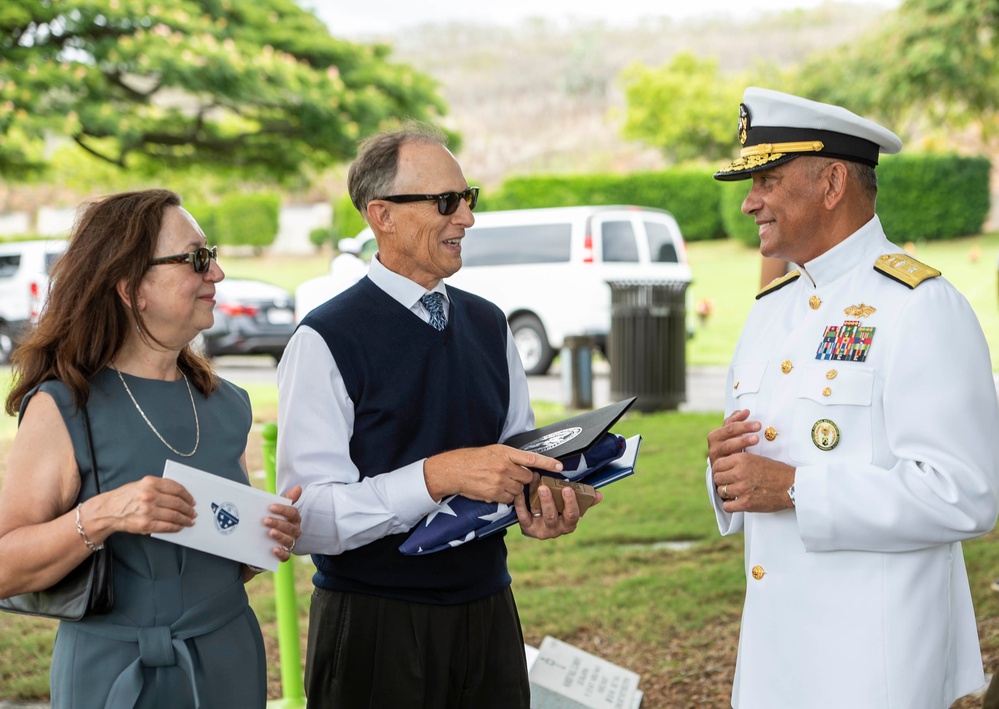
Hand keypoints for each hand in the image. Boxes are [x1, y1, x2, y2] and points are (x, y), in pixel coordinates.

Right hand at [87, 475, 196, 539]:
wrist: (108, 510)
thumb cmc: (126, 497)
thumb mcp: (142, 484)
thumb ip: (160, 487)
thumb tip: (181, 495)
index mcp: (150, 483)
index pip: (176, 488)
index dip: (188, 496)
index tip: (192, 500)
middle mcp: (149, 495)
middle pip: (177, 503)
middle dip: (188, 509)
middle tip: (193, 512)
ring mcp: (147, 511)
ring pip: (174, 515)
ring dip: (185, 519)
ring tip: (189, 521)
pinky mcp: (145, 524)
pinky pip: (166, 526)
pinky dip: (176, 527)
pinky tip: (179, 527)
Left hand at [266, 485, 301, 560]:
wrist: (258, 541)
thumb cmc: (271, 521)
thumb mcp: (276, 509)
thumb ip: (286, 499)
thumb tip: (298, 487)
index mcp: (294, 519)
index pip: (293, 513)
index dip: (283, 509)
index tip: (271, 507)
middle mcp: (294, 531)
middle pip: (290, 527)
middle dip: (278, 523)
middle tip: (265, 520)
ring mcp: (290, 543)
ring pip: (289, 540)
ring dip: (280, 536)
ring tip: (270, 533)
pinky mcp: (283, 555)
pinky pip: (285, 556)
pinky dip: (281, 553)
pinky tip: (274, 549)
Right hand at [424, 445, 562, 503]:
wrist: (455, 470)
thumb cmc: (475, 459)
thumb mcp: (494, 450)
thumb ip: (511, 457)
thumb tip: (528, 466)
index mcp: (505, 452)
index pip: (532, 458)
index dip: (548, 463)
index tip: (560, 466)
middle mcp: (504, 466)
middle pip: (527, 477)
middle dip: (525, 479)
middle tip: (515, 477)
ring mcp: (500, 481)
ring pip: (519, 490)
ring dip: (515, 489)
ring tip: (501, 482)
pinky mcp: (495, 494)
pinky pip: (509, 499)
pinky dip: (506, 497)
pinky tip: (495, 490)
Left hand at [514, 473, 602, 539]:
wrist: (539, 523)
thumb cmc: (559, 510)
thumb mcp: (571, 506)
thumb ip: (585, 500)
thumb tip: (599, 495)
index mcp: (569, 523)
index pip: (572, 515)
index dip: (570, 503)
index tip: (567, 489)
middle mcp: (556, 529)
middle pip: (553, 517)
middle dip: (549, 502)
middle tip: (545, 487)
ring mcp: (541, 530)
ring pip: (540, 516)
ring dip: (538, 501)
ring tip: (537, 487)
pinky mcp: (528, 528)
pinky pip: (523, 516)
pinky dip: (521, 503)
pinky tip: (521, 492)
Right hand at [707, 408, 760, 468]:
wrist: (723, 474)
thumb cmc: (731, 453)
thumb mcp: (732, 438)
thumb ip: (736, 424)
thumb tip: (745, 411)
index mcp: (716, 435)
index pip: (728, 423)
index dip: (740, 418)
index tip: (751, 414)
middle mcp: (713, 445)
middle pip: (728, 432)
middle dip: (744, 427)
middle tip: (758, 426)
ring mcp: (716, 456)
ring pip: (728, 445)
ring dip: (742, 440)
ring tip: (755, 438)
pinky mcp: (719, 468)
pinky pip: (729, 461)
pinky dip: (739, 457)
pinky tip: (750, 456)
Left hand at [709, 410, 794, 512]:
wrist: (792, 486)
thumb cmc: (777, 472)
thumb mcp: (756, 458)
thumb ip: (739, 460)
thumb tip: (724, 463)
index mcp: (741, 459)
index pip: (717, 464)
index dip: (719, 470)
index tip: (723, 473)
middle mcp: (739, 473)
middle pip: (717, 478)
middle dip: (722, 481)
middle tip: (729, 484)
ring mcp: (742, 488)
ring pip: (721, 491)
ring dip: (726, 493)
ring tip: (734, 493)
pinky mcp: (746, 503)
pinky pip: (727, 506)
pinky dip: (730, 505)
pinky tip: (736, 502)